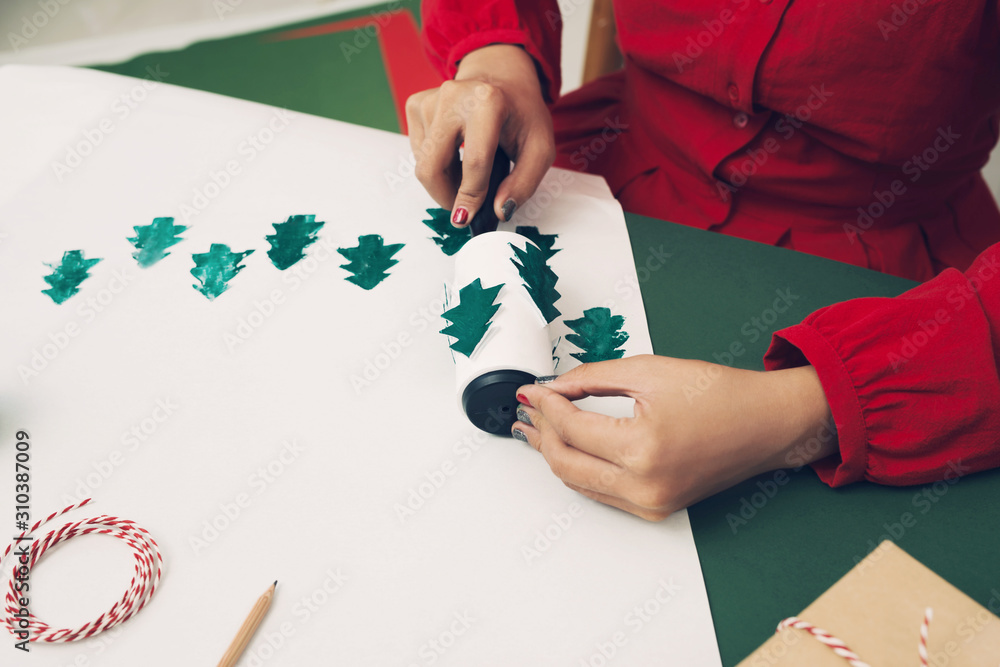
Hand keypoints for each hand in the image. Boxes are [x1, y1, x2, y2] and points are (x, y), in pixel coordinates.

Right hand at [405, 44, 555, 225]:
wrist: (501, 78)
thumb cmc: (522, 115)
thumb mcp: (540, 149)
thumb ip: (523, 184)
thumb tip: (499, 211)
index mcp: (488, 103)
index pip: (474, 162)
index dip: (470, 197)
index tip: (465, 219)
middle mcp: (453, 97)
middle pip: (433, 166)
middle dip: (445, 195)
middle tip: (464, 207)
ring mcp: (431, 99)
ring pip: (423, 163)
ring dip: (444, 180)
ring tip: (469, 174)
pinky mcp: (417, 104)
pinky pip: (418, 152)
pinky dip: (435, 163)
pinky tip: (455, 154)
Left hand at [513, 355, 836, 520]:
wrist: (767, 423)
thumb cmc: (722, 395)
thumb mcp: (650, 371)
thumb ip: (593, 378)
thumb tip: (556, 387)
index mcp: (643, 449)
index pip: (572, 428)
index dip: (545, 405)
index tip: (532, 390)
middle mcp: (644, 486)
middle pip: (566, 463)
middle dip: (541, 433)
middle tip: (529, 409)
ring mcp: (649, 503)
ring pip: (579, 482)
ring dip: (555, 453)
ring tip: (538, 428)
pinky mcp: (655, 508)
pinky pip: (601, 492)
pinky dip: (580, 469)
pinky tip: (569, 448)